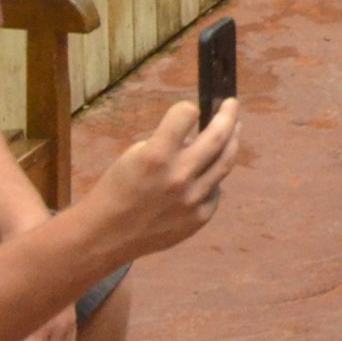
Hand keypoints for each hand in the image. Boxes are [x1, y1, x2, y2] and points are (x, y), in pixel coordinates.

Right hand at [81, 99, 242, 260]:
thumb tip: (194, 136)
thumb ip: (166, 143)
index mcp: (156, 156)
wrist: (106, 236)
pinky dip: (212, 177)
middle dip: (228, 115)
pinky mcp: (199, 218)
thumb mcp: (133, 155)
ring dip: (232, 141)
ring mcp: (193, 200)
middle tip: (232, 104)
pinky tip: (209, 171)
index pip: (187, 114)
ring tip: (235, 129)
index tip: (191, 109)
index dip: (187, 109)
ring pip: (225, 162)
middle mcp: (179, 176)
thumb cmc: (116, 190)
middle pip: (218, 136)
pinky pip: (215, 190)